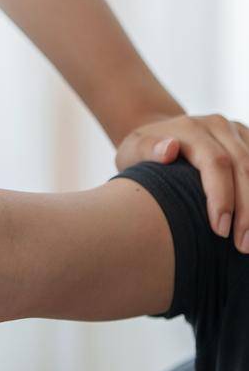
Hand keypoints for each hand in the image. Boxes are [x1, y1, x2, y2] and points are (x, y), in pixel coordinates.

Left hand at [114, 111, 248, 251]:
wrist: (159, 133)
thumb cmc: (144, 152)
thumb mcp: (133, 150)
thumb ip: (146, 149)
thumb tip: (169, 149)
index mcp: (190, 128)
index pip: (216, 162)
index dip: (222, 197)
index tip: (220, 230)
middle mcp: (217, 126)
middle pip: (243, 167)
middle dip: (246, 210)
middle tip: (242, 244)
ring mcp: (235, 131)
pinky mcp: (247, 140)